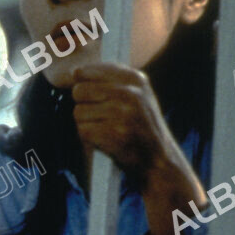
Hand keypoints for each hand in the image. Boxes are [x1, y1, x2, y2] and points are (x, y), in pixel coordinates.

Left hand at [71, 63, 206, 234]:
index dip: (82, 84)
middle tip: (102, 118)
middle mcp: (130, 93)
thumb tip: (74, 72)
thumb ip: (110, 80)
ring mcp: (123, 114)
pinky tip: (106, 142)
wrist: (160, 162)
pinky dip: (89, 139)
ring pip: (78, 112)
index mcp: (135, 79)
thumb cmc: (142, 127)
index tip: (90, 95)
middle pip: (79, 91)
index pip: (86, 71)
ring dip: (87, 124)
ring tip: (107, 130)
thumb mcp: (138, 95)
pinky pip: (82, 131)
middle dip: (84, 105)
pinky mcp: (114, 135)